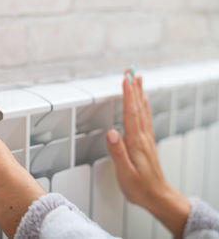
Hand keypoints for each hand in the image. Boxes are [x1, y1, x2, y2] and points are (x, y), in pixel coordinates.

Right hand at [106, 69, 190, 238]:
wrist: (157, 196)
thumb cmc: (140, 187)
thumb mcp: (125, 172)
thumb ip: (118, 152)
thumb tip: (111, 133)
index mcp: (136, 142)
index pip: (131, 113)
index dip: (128, 95)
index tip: (125, 79)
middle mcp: (143, 137)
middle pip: (138, 107)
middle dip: (134, 87)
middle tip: (131, 71)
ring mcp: (146, 139)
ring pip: (143, 110)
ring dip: (140, 93)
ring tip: (138, 79)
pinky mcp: (147, 143)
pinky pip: (146, 119)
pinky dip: (144, 107)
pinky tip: (144, 102)